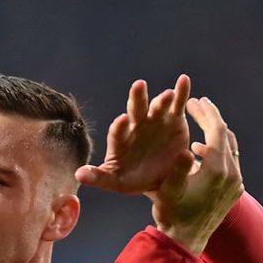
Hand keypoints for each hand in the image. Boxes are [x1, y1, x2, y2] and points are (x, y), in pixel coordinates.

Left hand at [74, 74, 194, 194]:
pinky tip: (184, 80)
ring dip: (162, 99)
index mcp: (121, 139)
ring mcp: (155, 120)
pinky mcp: (173, 119)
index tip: (123, 120)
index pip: (118, 131)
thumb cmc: (132, 179)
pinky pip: (177, 104)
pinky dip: (181, 92)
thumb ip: (98, 177)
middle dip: (137, 98)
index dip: (119, 126)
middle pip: (135, 109)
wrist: (160, 178)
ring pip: (157, 106)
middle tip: (139, 85)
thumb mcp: (115, 182)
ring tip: (168, 94)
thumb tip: (78, 175)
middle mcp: (137, 125)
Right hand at [147, 95, 243, 254]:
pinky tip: (198, 151)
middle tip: (196, 105)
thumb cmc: (172, 216)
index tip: (195, 101)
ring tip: (197, 123)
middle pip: (225, 136)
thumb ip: (178, 168)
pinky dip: (216, 150)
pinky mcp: (235, 190)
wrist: (186, 242)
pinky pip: (229, 162)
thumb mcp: (169, 191)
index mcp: (217, 171)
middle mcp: (232, 175)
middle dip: (210, 118)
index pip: (217, 131)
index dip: (206, 113)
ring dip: (214, 133)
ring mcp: (236, 183)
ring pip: (229, 147)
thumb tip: (186, 148)